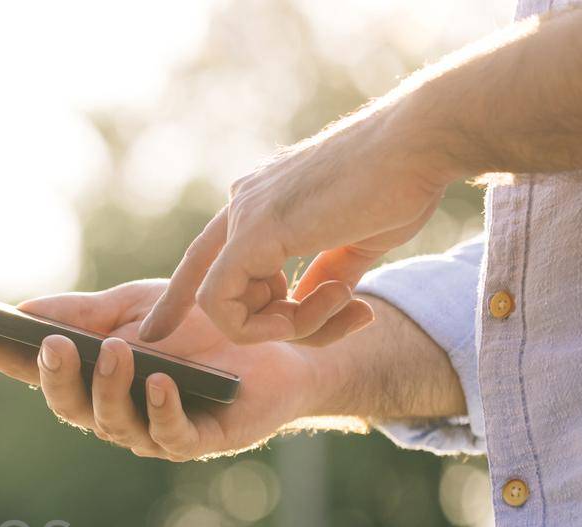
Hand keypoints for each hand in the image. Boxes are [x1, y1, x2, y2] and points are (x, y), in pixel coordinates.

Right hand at [0, 280, 333, 460]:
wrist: (283, 345)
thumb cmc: (202, 327)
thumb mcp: (137, 306)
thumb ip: (83, 312)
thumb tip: (23, 312)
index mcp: (89, 375)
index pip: (28, 366)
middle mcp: (111, 409)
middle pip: (65, 403)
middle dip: (55, 376)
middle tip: (52, 345)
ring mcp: (151, 429)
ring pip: (111, 422)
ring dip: (109, 387)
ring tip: (116, 352)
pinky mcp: (198, 441)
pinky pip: (169, 434)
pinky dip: (160, 409)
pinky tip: (159, 381)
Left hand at [138, 106, 454, 346]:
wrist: (425, 142)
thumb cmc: (404, 182)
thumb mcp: (358, 239)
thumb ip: (327, 272)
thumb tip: (314, 300)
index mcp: (262, 200)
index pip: (207, 257)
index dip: (179, 297)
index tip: (157, 330)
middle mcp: (243, 202)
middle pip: (216, 289)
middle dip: (260, 326)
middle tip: (333, 315)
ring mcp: (244, 214)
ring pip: (221, 305)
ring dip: (281, 327)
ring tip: (339, 299)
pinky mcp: (254, 231)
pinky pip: (222, 304)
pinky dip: (261, 326)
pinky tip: (307, 313)